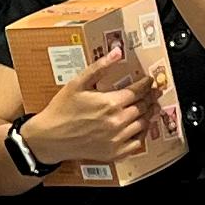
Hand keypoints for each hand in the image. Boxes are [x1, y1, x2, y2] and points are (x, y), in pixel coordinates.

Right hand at [27, 61, 151, 170]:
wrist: (50, 138)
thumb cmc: (62, 109)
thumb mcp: (78, 83)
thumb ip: (100, 67)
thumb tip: (117, 52)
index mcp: (110, 103)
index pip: (138, 91)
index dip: (146, 84)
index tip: (149, 80)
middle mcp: (117, 122)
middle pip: (143, 107)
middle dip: (150, 97)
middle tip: (154, 92)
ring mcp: (117, 139)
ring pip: (143, 124)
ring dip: (148, 114)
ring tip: (150, 107)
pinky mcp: (115, 153)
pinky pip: (137, 144)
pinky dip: (142, 134)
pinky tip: (140, 128)